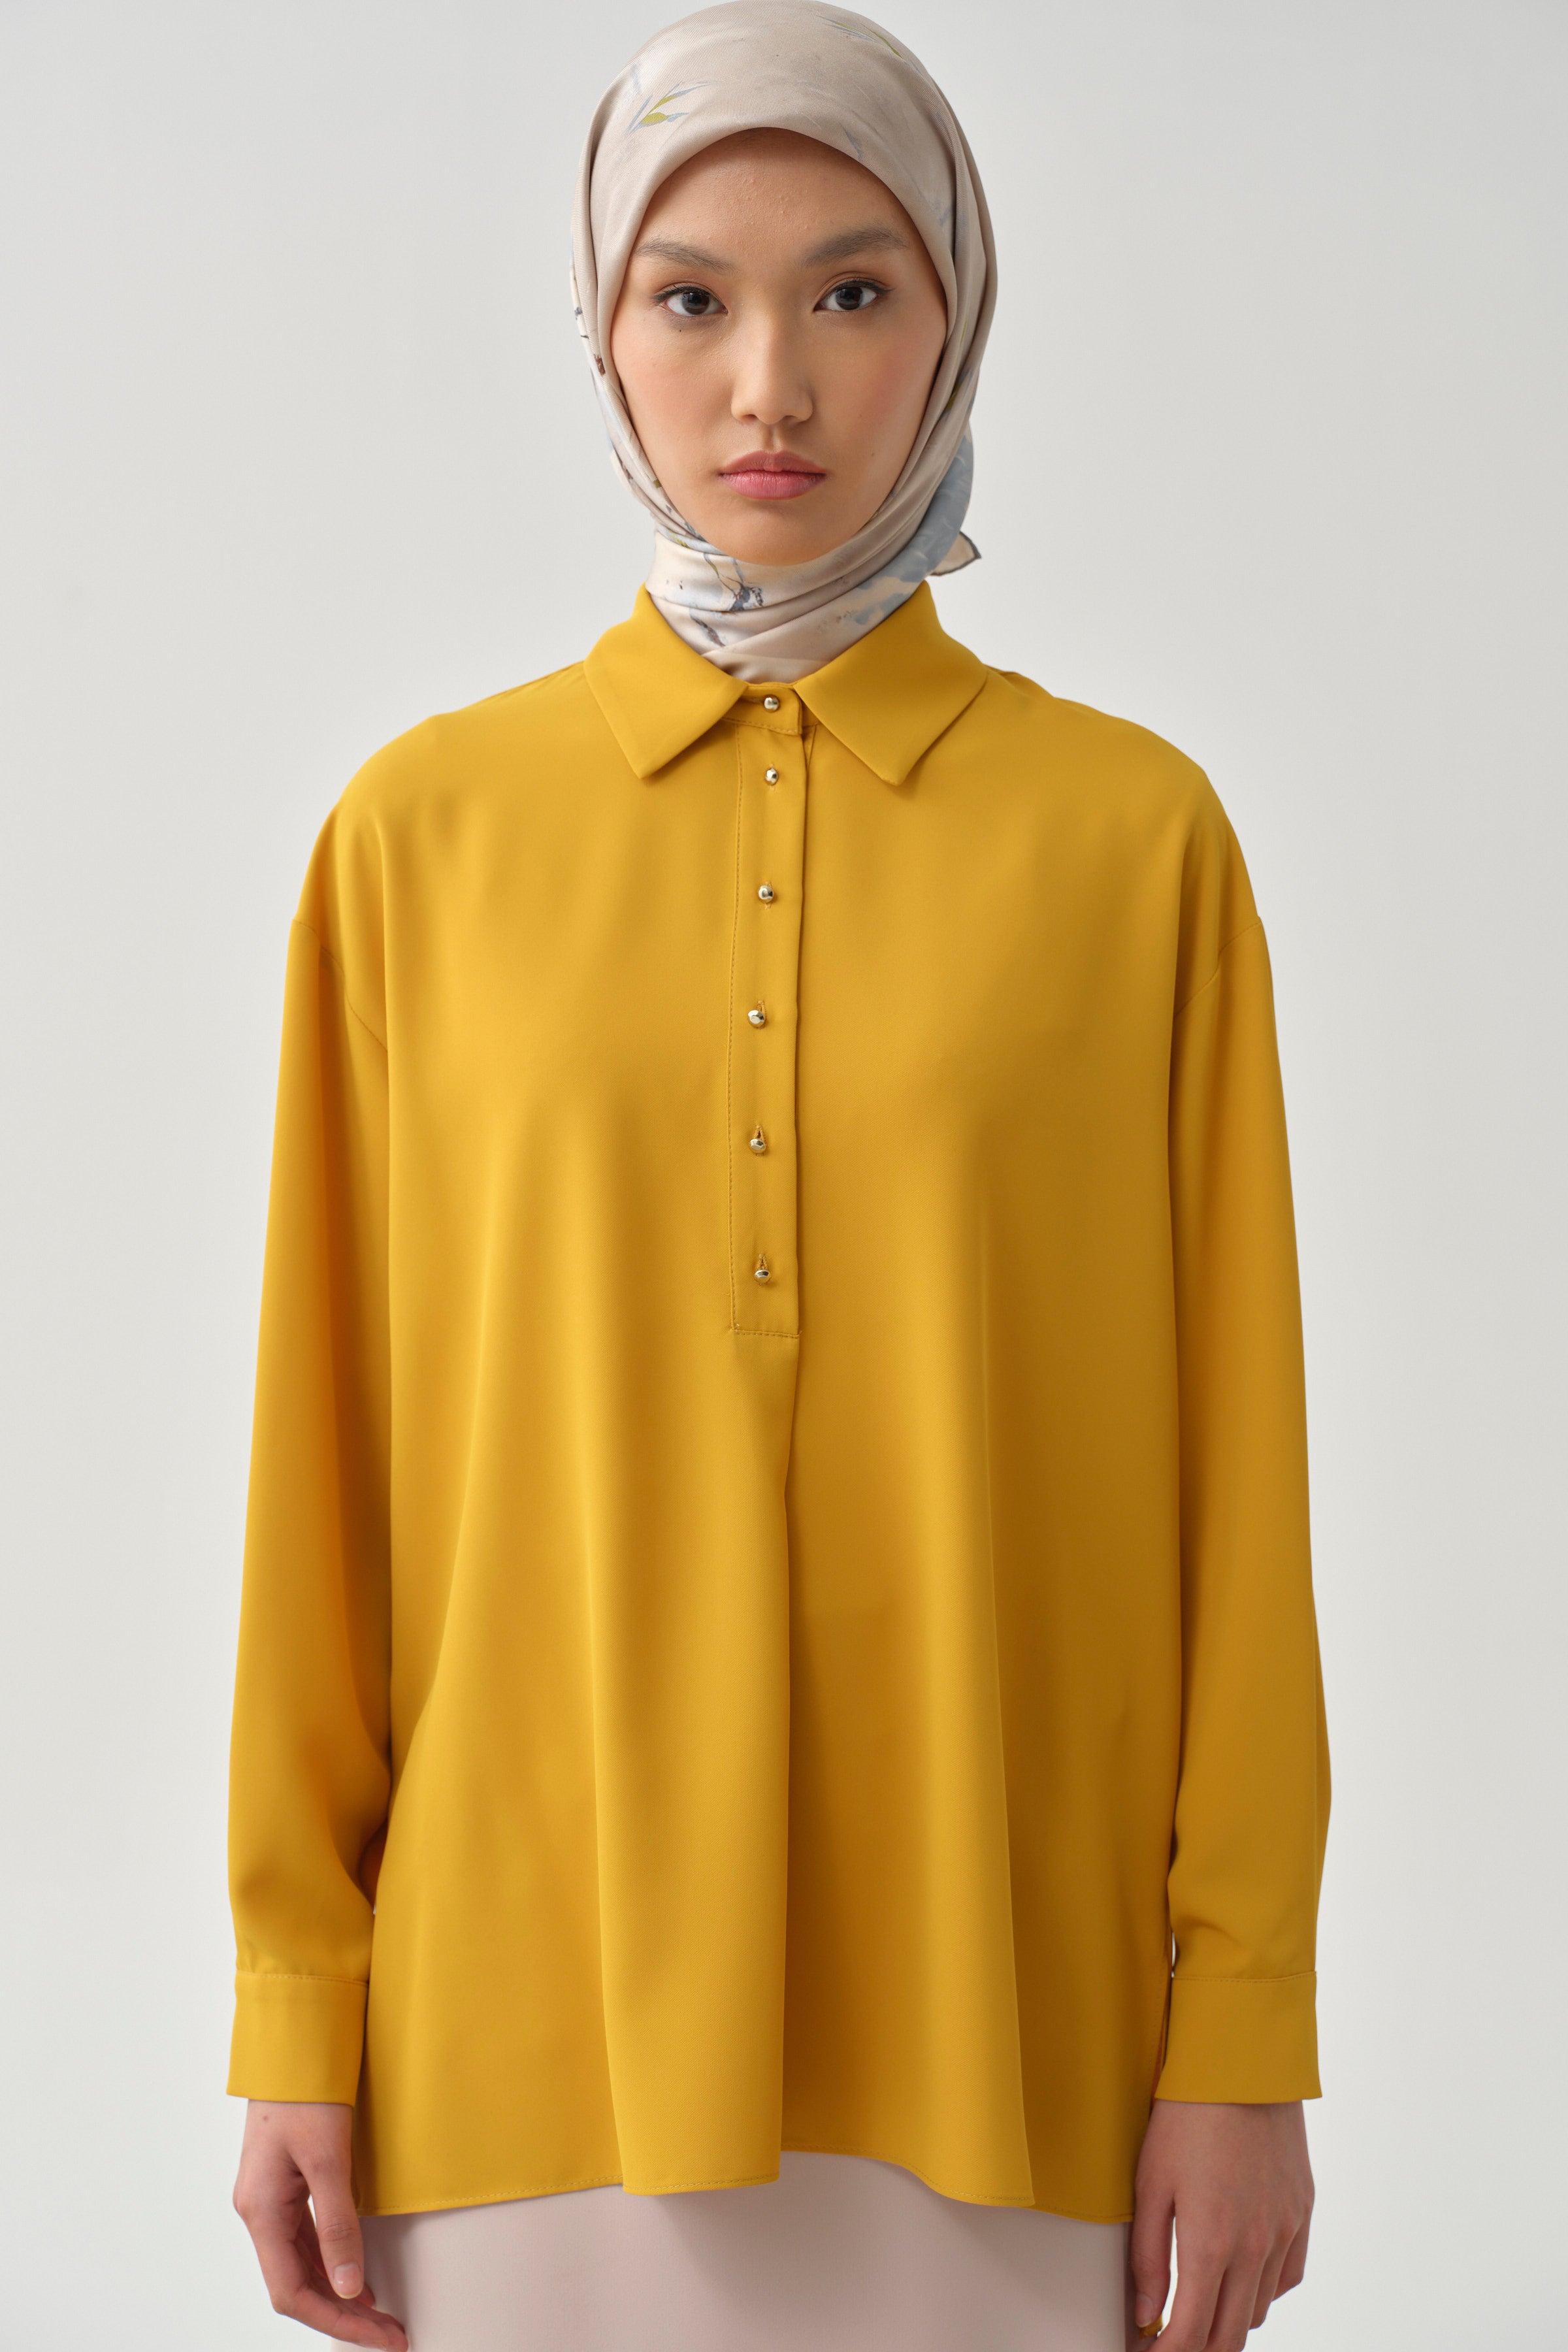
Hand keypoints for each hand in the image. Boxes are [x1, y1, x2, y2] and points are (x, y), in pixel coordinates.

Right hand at [232, 2098, 408, 2347]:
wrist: (295, 2043)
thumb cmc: (307, 2091)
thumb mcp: (328, 2157)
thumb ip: (337, 2223)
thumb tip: (347, 2286)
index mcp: (261, 2210)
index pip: (292, 2292)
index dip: (335, 2321)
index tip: (378, 2335)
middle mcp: (259, 2211)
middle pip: (296, 2285)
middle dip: (342, 2315)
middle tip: (390, 2334)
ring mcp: (269, 2199)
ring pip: (301, 2265)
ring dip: (338, 2293)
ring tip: (379, 2315)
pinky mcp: (284, 2185)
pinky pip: (305, 2240)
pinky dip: (331, 2262)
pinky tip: (355, 2275)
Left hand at [1130, 2098, 1312, 2346]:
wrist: (1244, 2066)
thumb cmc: (1187, 2116)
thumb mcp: (1150, 2183)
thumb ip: (1149, 2257)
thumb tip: (1147, 2314)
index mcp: (1211, 2244)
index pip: (1191, 2335)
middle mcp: (1255, 2249)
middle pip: (1230, 2337)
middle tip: (1170, 2343)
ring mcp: (1284, 2233)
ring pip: (1259, 2312)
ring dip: (1228, 2323)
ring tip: (1199, 2308)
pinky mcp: (1302, 2214)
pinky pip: (1287, 2277)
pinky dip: (1262, 2291)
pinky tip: (1240, 2276)